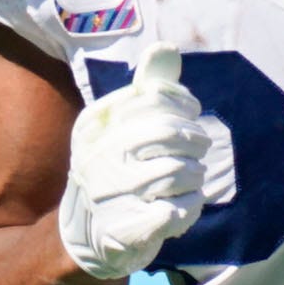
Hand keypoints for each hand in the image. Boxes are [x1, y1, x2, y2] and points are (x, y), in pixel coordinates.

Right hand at [56, 49, 212, 279]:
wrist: (84, 234)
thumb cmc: (114, 170)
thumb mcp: (121, 127)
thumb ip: (147, 89)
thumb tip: (166, 49)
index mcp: (94, 124)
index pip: (154, 96)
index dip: (184, 105)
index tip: (191, 117)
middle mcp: (96, 155)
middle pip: (169, 133)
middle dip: (195, 141)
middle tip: (199, 151)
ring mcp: (108, 195)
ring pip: (178, 173)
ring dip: (195, 178)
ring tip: (191, 182)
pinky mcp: (124, 230)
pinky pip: (177, 211)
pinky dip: (189, 208)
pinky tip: (182, 208)